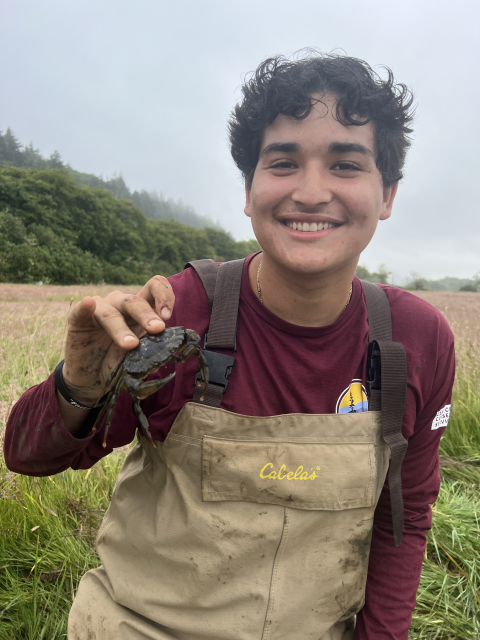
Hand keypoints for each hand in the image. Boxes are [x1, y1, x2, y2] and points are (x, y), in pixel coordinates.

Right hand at [62, 275, 174, 405]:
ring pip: (111, 313)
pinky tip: (88, 304)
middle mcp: (120, 305)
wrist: (92, 379)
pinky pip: (81, 310)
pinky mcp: (77, 319)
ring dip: (122, 328)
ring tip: (130, 345)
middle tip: (157, 328)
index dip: (164, 296)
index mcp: (140, 310)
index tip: (167, 316)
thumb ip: (154, 350)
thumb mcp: (140, 357)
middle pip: (135, 301)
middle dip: (147, 315)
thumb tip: (171, 352)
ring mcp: (99, 310)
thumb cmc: (119, 363)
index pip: (154, 290)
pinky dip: (85, 307)